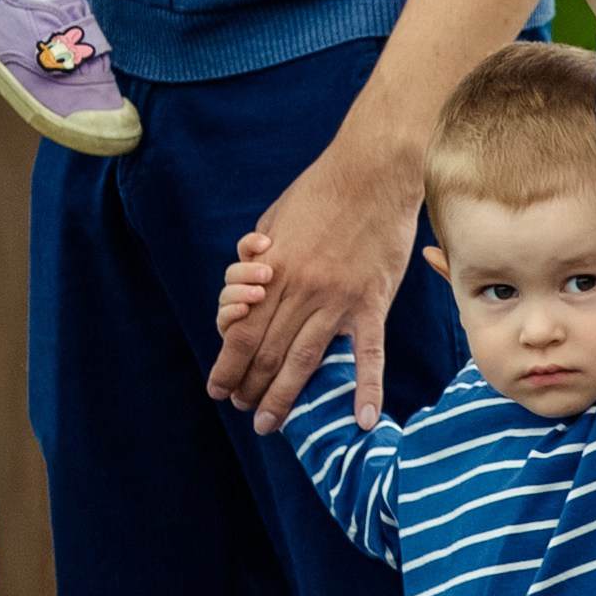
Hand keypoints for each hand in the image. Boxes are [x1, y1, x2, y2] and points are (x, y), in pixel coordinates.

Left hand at [205, 128, 423, 434]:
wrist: (374, 171)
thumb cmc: (322, 189)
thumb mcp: (276, 218)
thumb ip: (261, 256)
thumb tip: (248, 282)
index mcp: (271, 269)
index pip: (239, 330)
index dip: (227, 365)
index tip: (220, 388)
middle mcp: (299, 290)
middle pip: (267, 352)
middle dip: (251, 388)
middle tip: (246, 412)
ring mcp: (337, 299)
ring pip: (304, 359)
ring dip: (285, 397)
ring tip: (273, 424)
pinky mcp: (372, 301)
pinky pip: (368, 353)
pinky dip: (365, 388)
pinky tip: (361, 420)